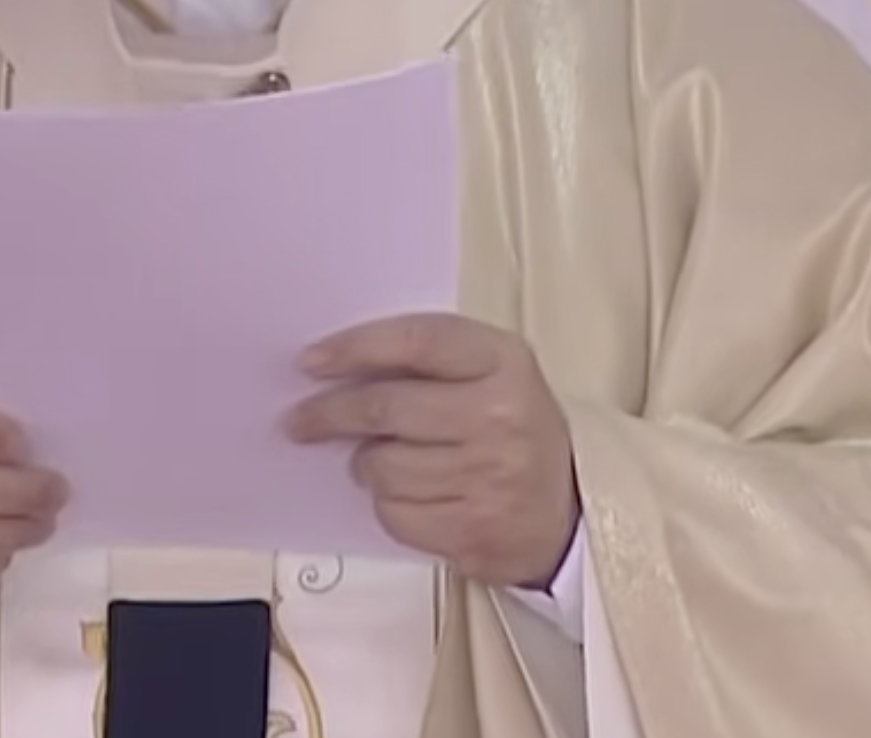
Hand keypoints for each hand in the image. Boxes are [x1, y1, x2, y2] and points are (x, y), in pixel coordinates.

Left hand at [283, 313, 580, 588]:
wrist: (570, 511)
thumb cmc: (514, 430)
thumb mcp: (492, 374)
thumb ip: (428, 361)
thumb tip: (334, 367)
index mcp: (505, 362)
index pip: (416, 342)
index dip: (355, 348)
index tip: (309, 361)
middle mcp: (500, 416)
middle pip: (386, 408)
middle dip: (330, 414)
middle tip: (300, 420)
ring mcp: (488, 478)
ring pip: (382, 466)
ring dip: (366, 464)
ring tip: (383, 461)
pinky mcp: (473, 530)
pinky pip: (394, 514)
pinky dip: (387, 504)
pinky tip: (409, 495)